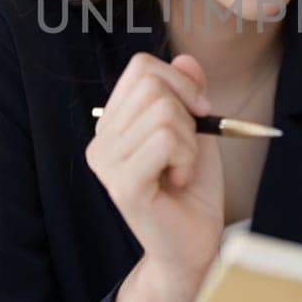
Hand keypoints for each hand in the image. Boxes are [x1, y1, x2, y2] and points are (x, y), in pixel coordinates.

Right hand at [85, 50, 224, 281]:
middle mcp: (100, 140)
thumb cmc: (192, 189)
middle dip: (187, 112)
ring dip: (189, 141)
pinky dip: (186, 157)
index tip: (200, 111)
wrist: (193, 244)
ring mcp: (106, 162)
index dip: (180, 81)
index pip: (142, 68)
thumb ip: (188, 94)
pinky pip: (164, 139)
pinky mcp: (122, 184)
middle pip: (152, 85)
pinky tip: (177, 180)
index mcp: (112, 123)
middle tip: (187, 149)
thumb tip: (185, 57)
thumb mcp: (196, 131)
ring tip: (180, 169)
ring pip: (163, 112)